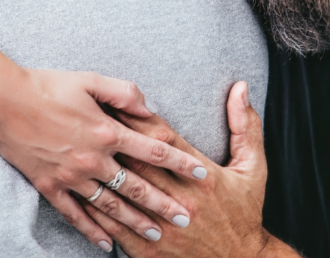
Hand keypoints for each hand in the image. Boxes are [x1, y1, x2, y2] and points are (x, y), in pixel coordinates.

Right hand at [0, 67, 207, 251]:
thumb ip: (124, 92)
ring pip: (110, 206)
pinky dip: (90, 230)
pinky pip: (74, 214)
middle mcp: (93, 159)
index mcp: (106, 131)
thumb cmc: (47, 85)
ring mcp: (71, 176)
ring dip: (135, 222)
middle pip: (137, 187)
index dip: (180, 162)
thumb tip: (150, 108)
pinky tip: (105, 244)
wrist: (2, 100)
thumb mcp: (91, 79)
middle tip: (188, 220)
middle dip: (165, 204)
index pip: (153, 151)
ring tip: (155, 235)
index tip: (201, 174)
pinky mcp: (50, 186)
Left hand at [82, 82, 297, 257]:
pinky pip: (117, 226)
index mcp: (202, 176)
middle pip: (136, 160)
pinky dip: (96, 209)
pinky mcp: (150, 250)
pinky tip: (80, 193)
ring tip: (76, 149)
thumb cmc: (245, 212)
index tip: (116, 100)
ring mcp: (163, 225)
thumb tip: (241, 87)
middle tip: (86, 116)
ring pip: (122, 192)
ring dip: (99, 170)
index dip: (137, 117)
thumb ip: (245, 126)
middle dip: (110, 137)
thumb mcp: (253, 168)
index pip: (162, 139)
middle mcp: (180, 199)